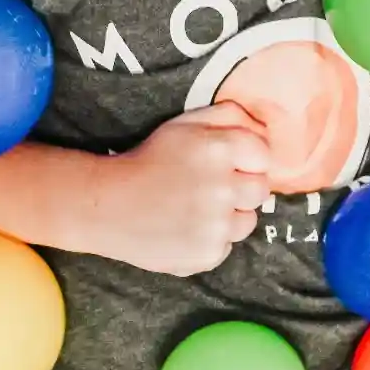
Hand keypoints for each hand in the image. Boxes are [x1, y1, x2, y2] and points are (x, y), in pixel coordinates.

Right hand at [79, 104, 271, 276]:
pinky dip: (211, 240)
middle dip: (241, 188)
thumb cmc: (149, 159)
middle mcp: (223, 186)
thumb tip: (263, 125)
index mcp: (221, 149)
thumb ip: (227, 116)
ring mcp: (216, 223)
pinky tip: (186, 229)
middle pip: (260, 190)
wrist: (105, 205)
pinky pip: (226, 246)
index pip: (264, 156)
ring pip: (247, 221)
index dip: (247, 162)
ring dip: (229, 216)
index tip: (226, 166)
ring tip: (196, 210)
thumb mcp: (185, 124)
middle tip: (211, 189)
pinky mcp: (207, 253)